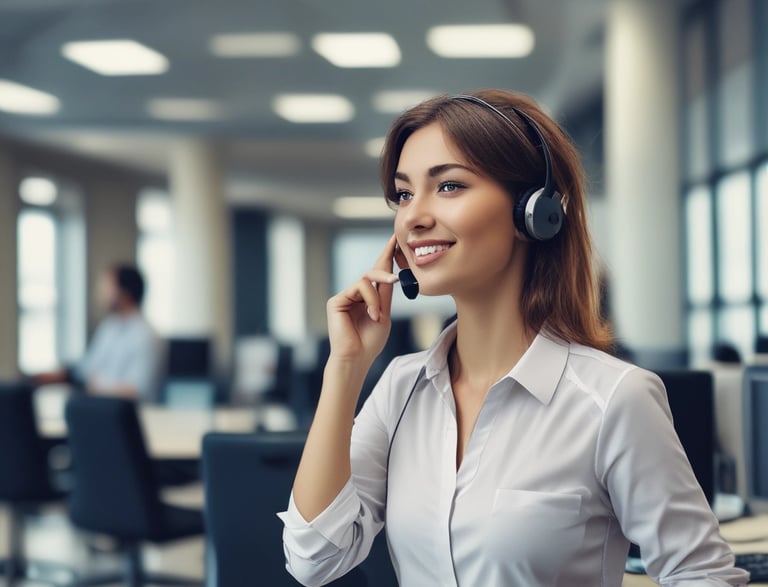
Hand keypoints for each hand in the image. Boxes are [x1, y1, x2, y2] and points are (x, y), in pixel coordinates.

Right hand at [326, 234, 399, 365]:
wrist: (357, 358)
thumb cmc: (370, 342)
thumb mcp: (384, 314)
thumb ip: (384, 294)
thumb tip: (391, 273)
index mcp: (367, 298)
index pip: (377, 273)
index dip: (386, 256)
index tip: (395, 240)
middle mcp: (355, 295)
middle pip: (372, 272)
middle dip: (386, 269)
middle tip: (397, 276)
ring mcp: (344, 296)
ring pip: (367, 280)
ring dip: (377, 298)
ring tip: (379, 316)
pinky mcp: (336, 300)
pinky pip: (359, 288)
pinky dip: (370, 300)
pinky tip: (372, 315)